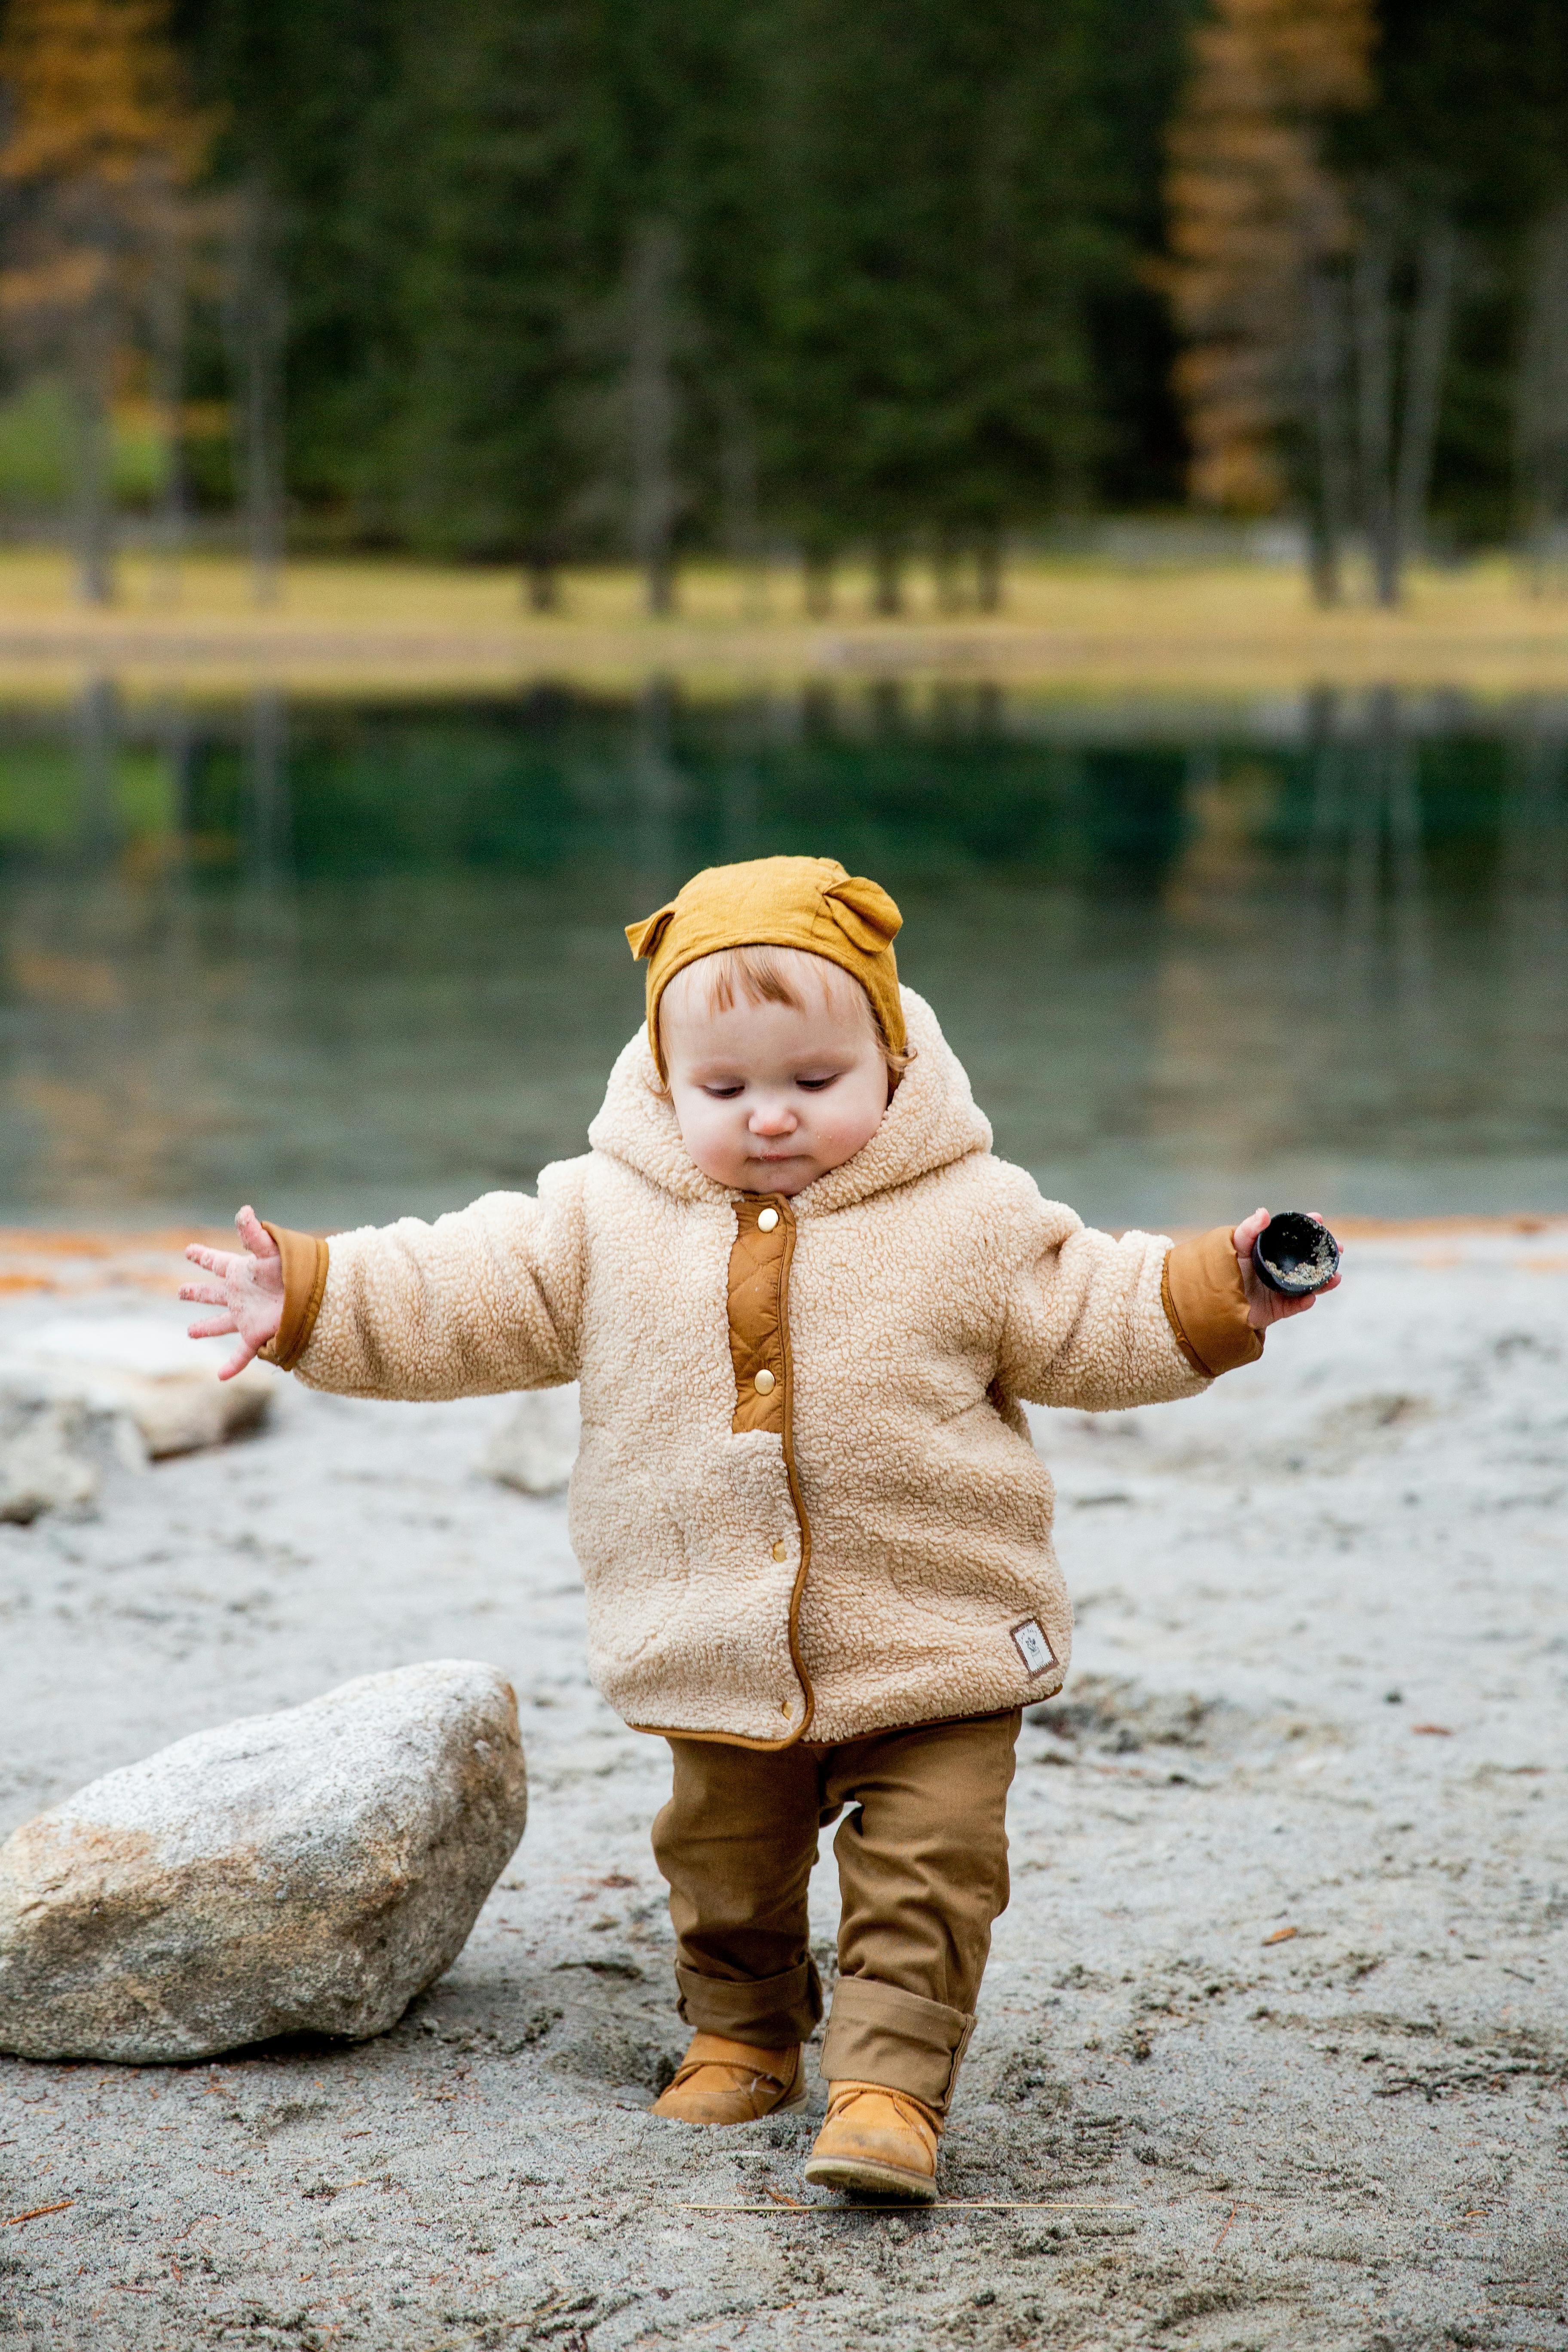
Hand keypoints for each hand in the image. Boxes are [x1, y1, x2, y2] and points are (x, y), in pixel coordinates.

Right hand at [180, 1206, 285, 1379]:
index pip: (216, 1262)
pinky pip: (241, 1354)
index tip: (188, 1250)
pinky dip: (231, 1366)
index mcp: (241, 1273)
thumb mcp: (270, 1250)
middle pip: (213, 1292)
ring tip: (190, 1331)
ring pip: (221, 1323)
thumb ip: (255, 1234)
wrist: (315, 1295)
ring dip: (206, 1327)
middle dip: (198, 1292)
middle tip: (181, 1291)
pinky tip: (220, 1377)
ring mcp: (246, 1316)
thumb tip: (244, 1211)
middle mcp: (241, 1295)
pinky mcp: (255, 1335)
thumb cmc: (294, 1269)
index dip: (202, 1256)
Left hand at [1233, 1206, 1342, 1330]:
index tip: (1319, 1219)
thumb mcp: (1234, 1244)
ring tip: (1336, 1277)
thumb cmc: (1221, 1268)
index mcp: (1271, 1252)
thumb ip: (1249, 1229)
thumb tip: (1264, 1212)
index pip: (1293, 1238)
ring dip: (1324, 1281)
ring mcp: (1280, 1290)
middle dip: (1326, 1255)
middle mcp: (1279, 1270)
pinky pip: (1293, 1306)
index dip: (1307, 1228)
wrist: (1210, 1300)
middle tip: (1339, 1248)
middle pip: (1308, 1261)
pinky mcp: (1276, 1310)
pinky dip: (1303, 1303)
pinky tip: (1310, 1297)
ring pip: (1308, 1285)